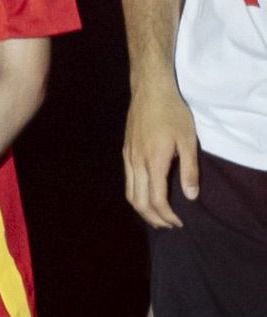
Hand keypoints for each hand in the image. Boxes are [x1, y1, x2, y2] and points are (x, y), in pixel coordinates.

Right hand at [124, 84, 200, 227]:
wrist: (150, 90)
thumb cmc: (173, 114)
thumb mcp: (188, 141)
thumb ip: (189, 170)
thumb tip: (190, 197)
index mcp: (153, 162)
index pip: (155, 199)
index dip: (167, 216)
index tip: (179, 222)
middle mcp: (136, 162)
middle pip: (138, 201)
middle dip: (153, 217)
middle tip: (168, 225)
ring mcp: (128, 156)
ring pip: (128, 191)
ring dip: (142, 208)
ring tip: (157, 215)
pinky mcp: (125, 150)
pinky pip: (127, 179)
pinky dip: (135, 193)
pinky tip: (147, 192)